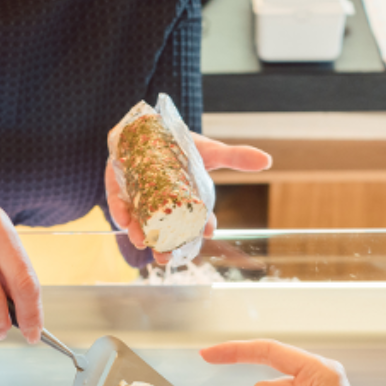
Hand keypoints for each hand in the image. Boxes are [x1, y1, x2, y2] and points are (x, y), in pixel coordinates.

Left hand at [106, 134, 269, 264]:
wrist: (150, 128)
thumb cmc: (182, 144)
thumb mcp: (210, 150)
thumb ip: (235, 157)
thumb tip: (266, 161)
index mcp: (186, 202)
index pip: (195, 221)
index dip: (201, 228)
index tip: (209, 232)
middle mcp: (162, 206)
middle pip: (164, 232)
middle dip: (165, 247)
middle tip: (167, 257)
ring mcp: (140, 200)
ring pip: (139, 224)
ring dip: (141, 236)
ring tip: (143, 243)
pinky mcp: (119, 190)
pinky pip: (119, 204)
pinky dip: (121, 213)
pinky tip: (125, 220)